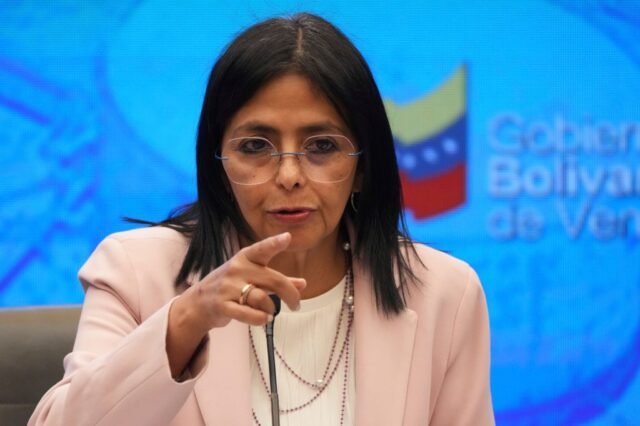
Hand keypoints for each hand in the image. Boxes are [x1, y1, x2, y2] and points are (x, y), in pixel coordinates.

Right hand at [182, 232, 304, 332]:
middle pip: (273, 280)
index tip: (287, 237)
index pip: (262, 249)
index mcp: (245, 258)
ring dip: (271, 309)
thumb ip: (277, 281)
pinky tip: (263, 319)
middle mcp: (237, 269)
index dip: (274, 243)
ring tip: (270, 313)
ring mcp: (228, 287)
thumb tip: (303, 284)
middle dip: (290, 294)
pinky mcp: (222, 305)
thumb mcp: (253, 278)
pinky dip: (260, 319)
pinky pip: (249, 314)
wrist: (198, 303)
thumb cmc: (231, 286)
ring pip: (262, 298)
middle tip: (296, 305)